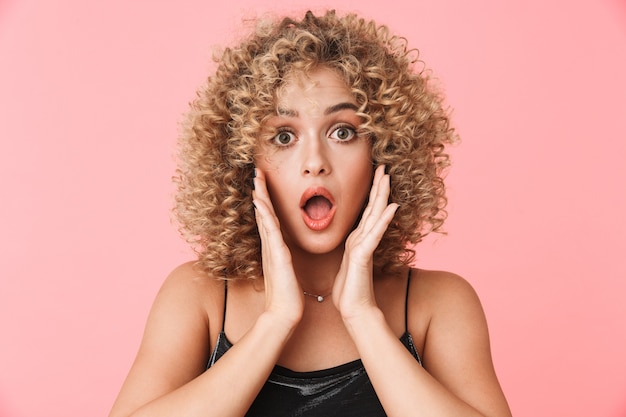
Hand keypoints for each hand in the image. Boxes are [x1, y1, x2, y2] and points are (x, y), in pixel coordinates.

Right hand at [252, 168, 303, 327]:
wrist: (284, 313)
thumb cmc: (288, 295)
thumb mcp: (287, 272)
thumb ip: (285, 260)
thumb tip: (285, 254)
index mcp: (274, 248)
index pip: (269, 219)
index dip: (266, 201)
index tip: (263, 185)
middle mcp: (270, 246)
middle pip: (264, 213)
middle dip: (261, 193)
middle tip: (257, 173)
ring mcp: (272, 250)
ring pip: (265, 218)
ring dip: (261, 198)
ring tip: (257, 180)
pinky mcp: (277, 256)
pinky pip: (270, 231)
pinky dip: (265, 216)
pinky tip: (261, 203)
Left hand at [332, 165, 398, 321]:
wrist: (353, 309)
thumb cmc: (350, 289)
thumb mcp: (347, 262)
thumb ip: (352, 249)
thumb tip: (353, 242)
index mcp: (358, 239)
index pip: (367, 211)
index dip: (372, 192)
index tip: (375, 174)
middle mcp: (364, 240)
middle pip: (374, 208)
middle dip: (379, 187)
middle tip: (384, 166)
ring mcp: (365, 246)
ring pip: (375, 216)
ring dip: (382, 196)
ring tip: (387, 178)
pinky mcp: (364, 256)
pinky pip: (374, 234)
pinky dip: (383, 220)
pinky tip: (390, 207)